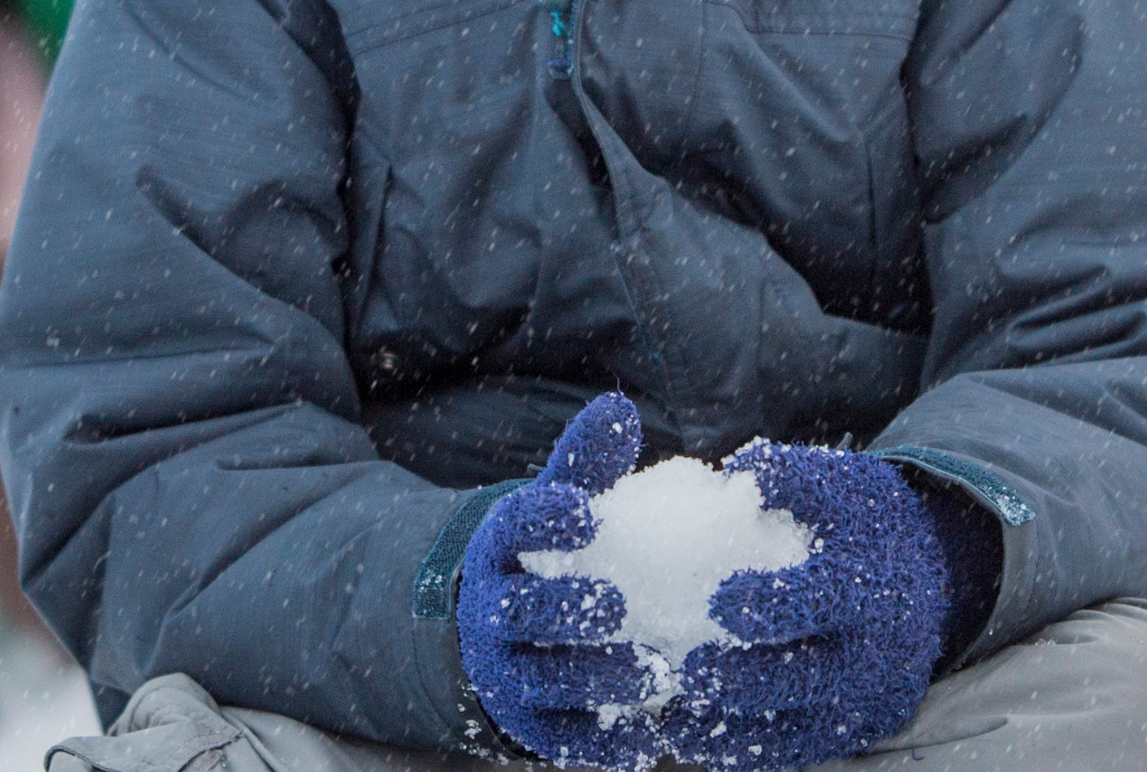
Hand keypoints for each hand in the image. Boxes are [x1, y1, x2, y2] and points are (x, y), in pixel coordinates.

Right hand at [456, 394, 660, 769]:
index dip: (541, 520)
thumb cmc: (546, 558)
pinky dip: (605, 741)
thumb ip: (586, 466)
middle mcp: (493, 611)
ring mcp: (508, 673)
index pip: (510, 527)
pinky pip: (565, 738)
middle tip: (617, 603)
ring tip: (652, 672)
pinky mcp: (531, 726)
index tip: (582, 513)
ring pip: (545, 680)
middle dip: (564, 609)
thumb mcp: (558, 506)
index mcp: (500, 548)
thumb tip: (618, 408)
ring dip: (597, 678)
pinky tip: (651, 735)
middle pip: (518, 612)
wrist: (493, 636)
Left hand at [659, 444, 946, 770]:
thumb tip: (739, 470)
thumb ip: (790, 476)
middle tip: (685, 669)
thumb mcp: (838, 486)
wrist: (932, 573)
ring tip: (667, 717)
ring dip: (725, 730)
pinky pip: (794, 751)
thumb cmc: (865, 523)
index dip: (767, 603)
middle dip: (738, 679)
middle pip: (800, 679)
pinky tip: (691, 738)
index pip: (817, 602)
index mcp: (867, 589)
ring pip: (791, 732)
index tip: (717, 600)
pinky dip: (742, 751)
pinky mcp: (853, 730)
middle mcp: (872, 654)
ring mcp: (864, 701)